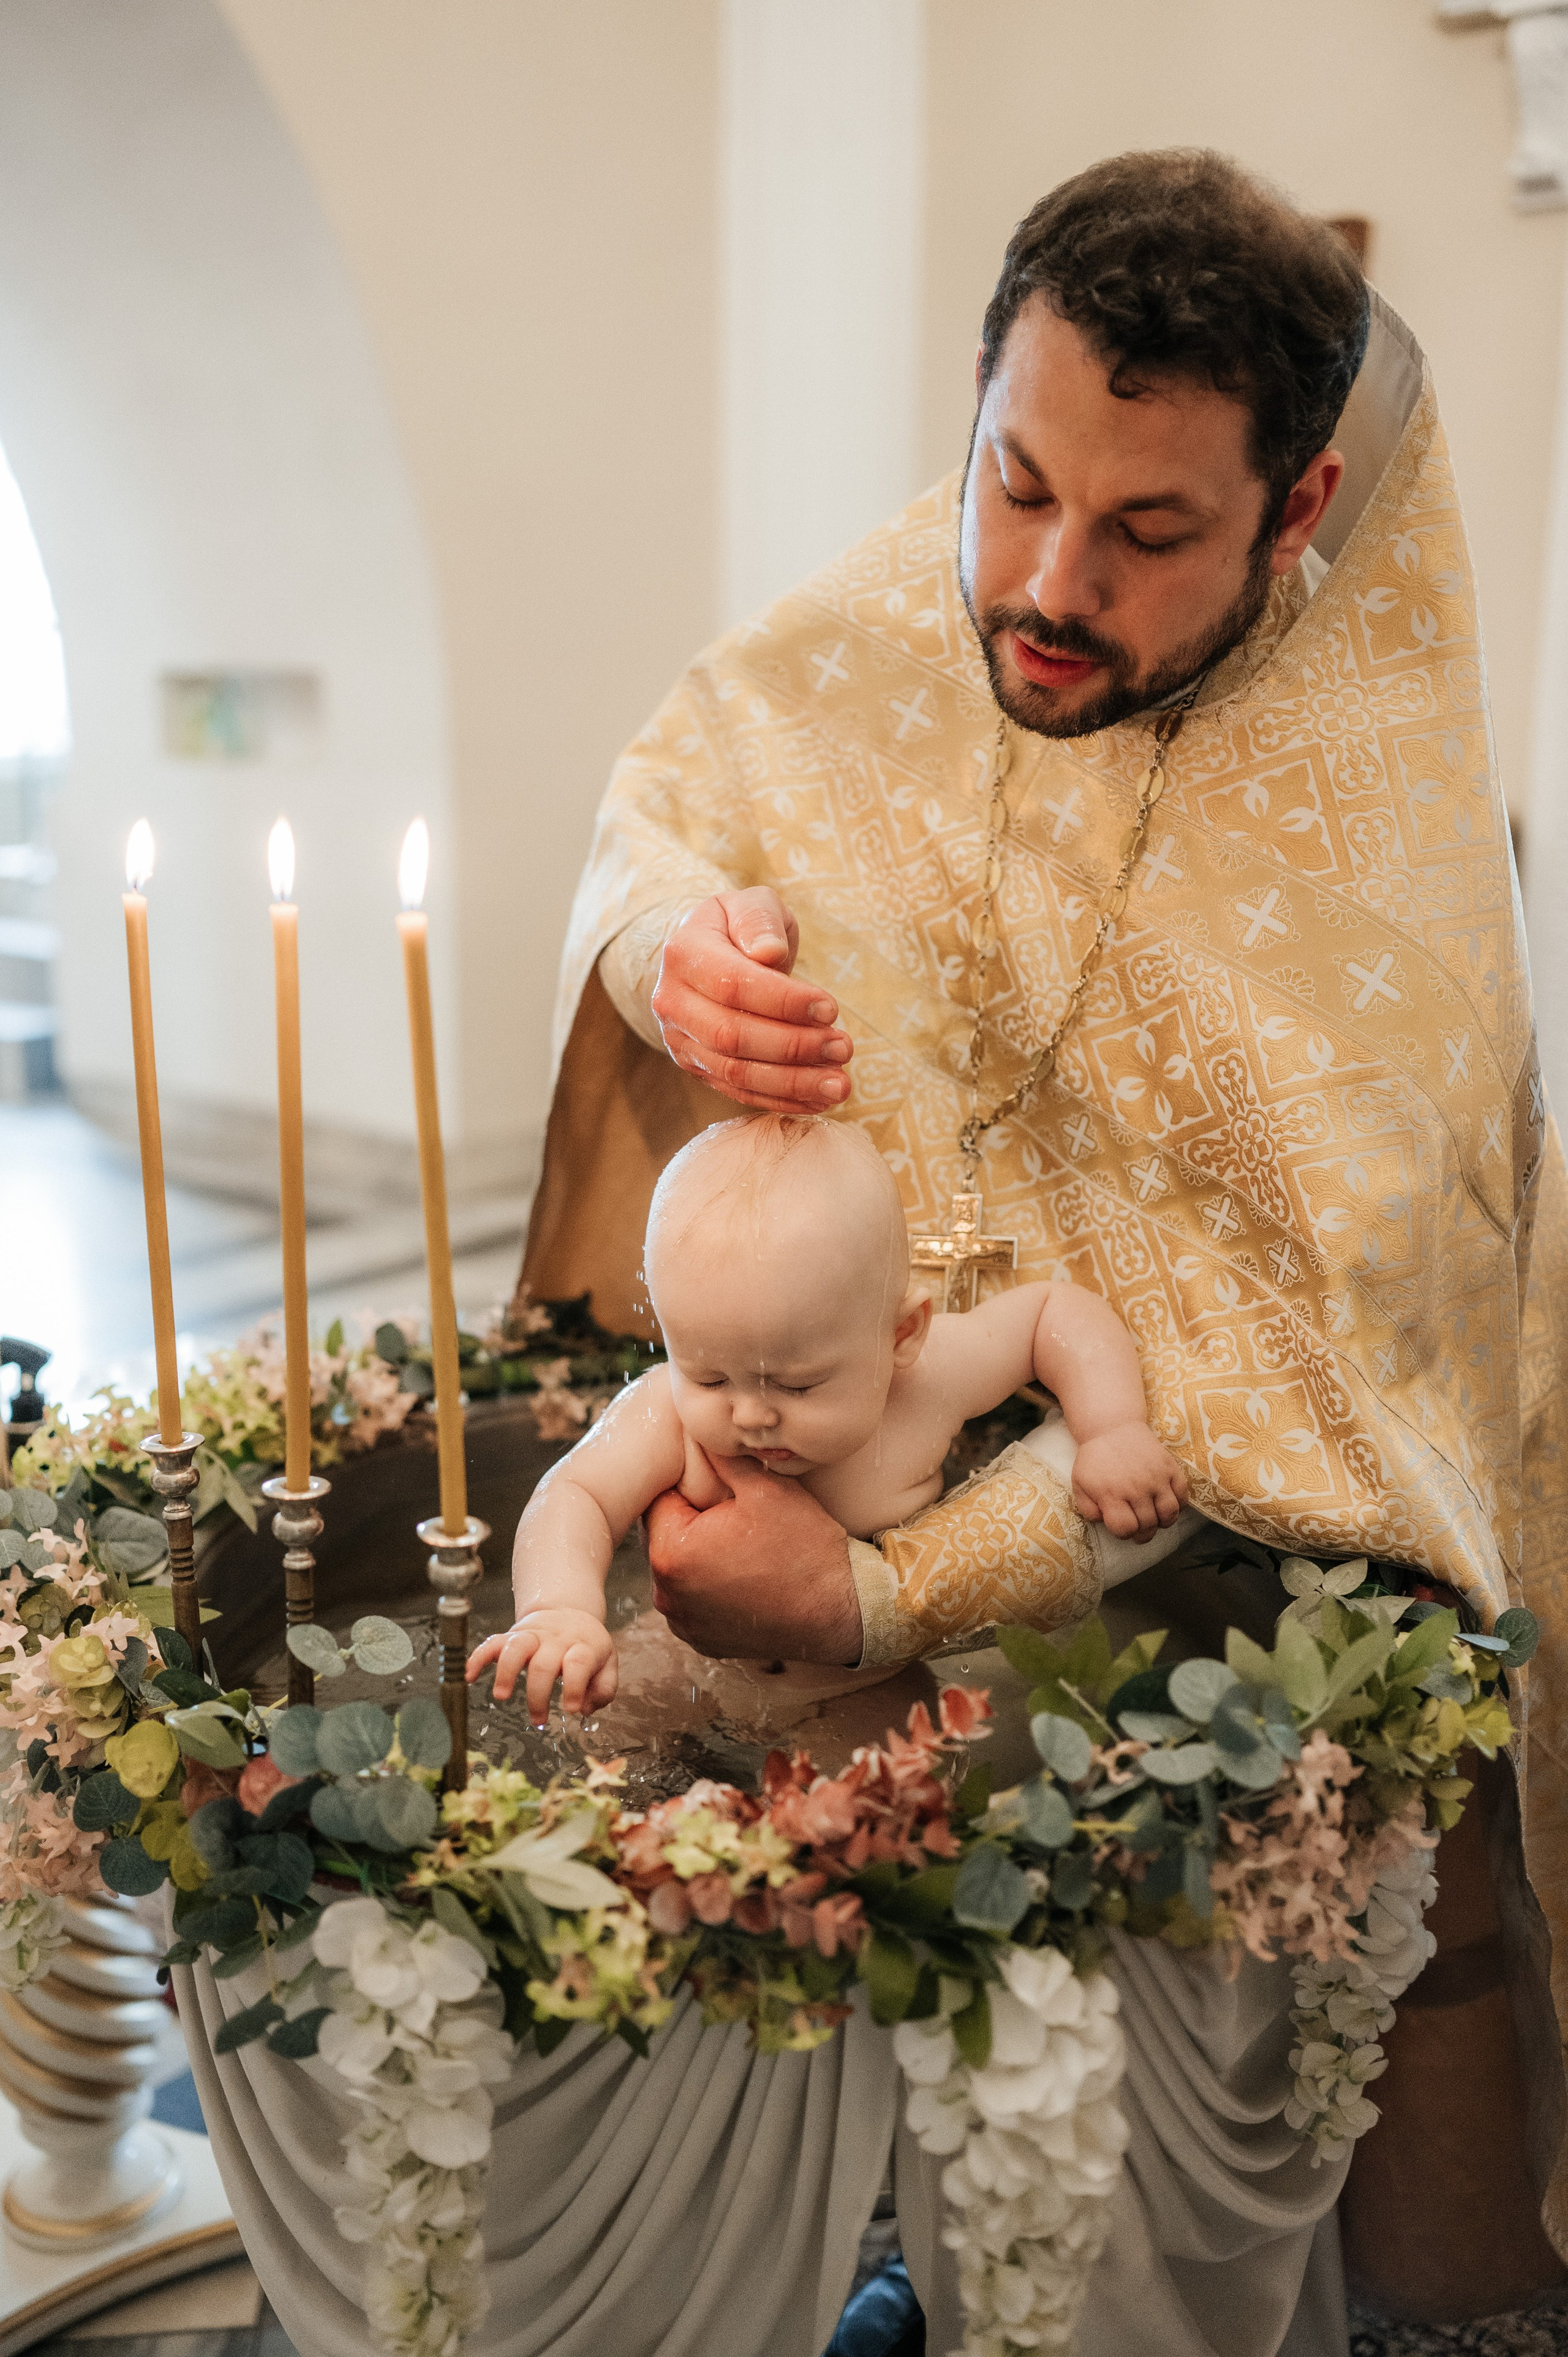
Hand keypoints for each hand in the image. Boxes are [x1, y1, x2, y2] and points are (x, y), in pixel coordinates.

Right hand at [466, 1610, 617, 1723]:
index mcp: (582, 1646)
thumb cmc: (587, 1647)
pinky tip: (470, 1675)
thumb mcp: (606, 1664)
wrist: (568, 1613)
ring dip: (506, 1672)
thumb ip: (603, 1688)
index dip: (575, 1687)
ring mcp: (532, 1636)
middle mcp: (555, 1640)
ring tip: (501, 1696)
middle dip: (538, 1694)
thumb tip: (586, 1708)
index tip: (571, 1710)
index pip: (578, 1664)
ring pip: (516, 1647)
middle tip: (538, 1719)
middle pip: (543, 1663)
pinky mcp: (512, 1635)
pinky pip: (492, 1642)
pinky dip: (479, 1657)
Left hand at [645, 1453, 862, 1662]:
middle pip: (667, 1538)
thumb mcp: (764, 1488)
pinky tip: (745, 1577)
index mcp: (671, 1553)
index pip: (659, 1501)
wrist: (840, 1610)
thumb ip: (720, 1457)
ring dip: (701, 1556)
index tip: (718, 1486)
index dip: (688, 1486)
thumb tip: (698, 1434)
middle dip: (693, 1522)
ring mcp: (684, 1623)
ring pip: (680, 1571)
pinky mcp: (703, 1641)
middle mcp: (667, 1596)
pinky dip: (712, 1588)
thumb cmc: (804, 1548)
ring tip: (742, 1548)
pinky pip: (695, 1602)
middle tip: (735, 1514)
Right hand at [650, 889, 853, 1112]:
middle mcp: (673, 1000)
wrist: (709, 954)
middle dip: (794, 1047)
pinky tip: (819, 1101)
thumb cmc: (741, 927)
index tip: (831, 1008)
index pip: (732, 984)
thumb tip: (768, 953)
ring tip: (840, 1084)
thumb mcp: (751, 904)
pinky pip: (739, 1091)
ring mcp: (680, 1039)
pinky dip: (782, 1100)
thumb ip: (759, 920)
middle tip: (844, 1048)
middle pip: (732, 1036)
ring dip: (793, 1082)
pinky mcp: (697, 1067)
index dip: (784, 1002)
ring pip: (735, 1072)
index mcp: (683, 953)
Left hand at [1071, 1426, 1188, 1541]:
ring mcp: (1156, 1477)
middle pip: (1148, 1525)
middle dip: (1144, 1534)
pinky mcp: (1170, 1467)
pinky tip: (1166, 1502)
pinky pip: (1183, 1496)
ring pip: (1169, 1514)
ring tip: (1156, 1519)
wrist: (1112, 1426)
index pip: (1125, 1529)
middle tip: (1140, 1530)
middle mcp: (1136, 1488)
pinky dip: (1179, 1505)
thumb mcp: (1080, 1483)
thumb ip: (1088, 1509)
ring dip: (1163, 1522)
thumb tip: (1105, 1522)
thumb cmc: (1095, 1458)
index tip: (1123, 1528)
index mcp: (1111, 1493)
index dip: (1124, 1534)